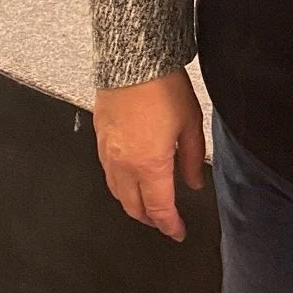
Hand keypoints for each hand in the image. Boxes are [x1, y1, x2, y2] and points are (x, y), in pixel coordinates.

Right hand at [92, 69, 205, 241]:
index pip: (159, 208)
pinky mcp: (99, 139)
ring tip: (148, 205)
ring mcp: (108, 153)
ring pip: (117, 193)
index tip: (178, 232)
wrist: (133, 60)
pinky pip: (108, 174)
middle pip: (134, 207)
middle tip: (164, 221)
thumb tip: (193, 183)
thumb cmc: (163, 87)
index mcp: (150, 165)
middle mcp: (124, 165)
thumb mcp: (191, 123)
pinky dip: (120, 185)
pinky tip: (131, 180)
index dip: (170, 225)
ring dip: (133, 204)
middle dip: (150, 219)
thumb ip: (192, 159)